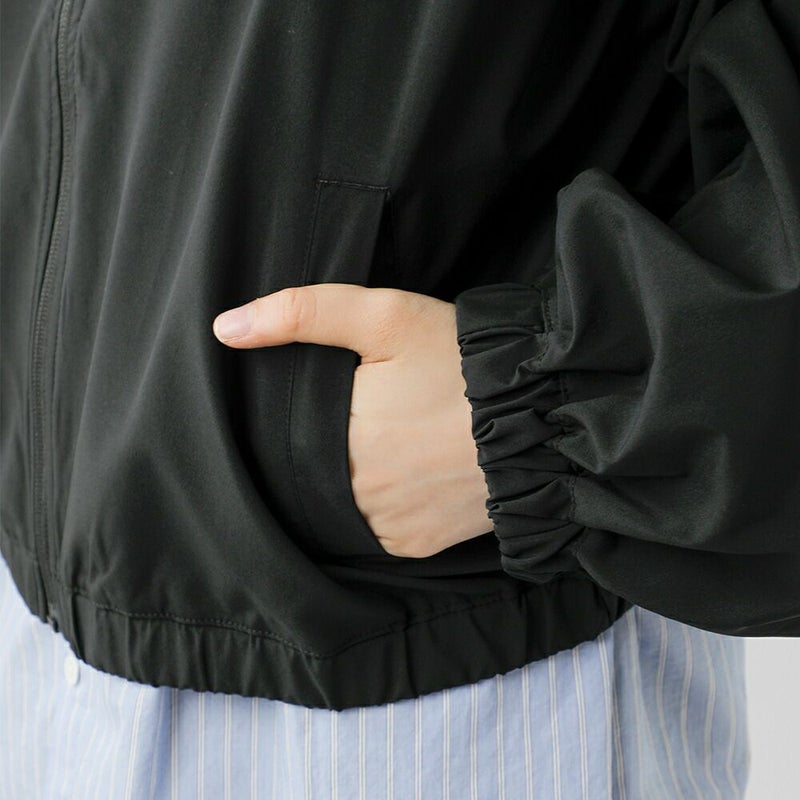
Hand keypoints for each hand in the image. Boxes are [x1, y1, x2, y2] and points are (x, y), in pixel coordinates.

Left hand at [212, 284, 492, 557]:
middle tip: (365, 416)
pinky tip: (405, 474)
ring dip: (351, 481)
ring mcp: (388, 527)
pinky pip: (379, 529)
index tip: (322, 401)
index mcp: (340, 442)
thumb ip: (302, 314)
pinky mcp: (417, 545)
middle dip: (328, 447)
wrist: (544, 417)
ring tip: (386, 443)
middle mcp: (357, 496)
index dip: (297, 418)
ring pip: (341, 506)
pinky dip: (382, 506)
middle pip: (312, 474)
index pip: (284, 438)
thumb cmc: (462, 362)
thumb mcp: (386, 317)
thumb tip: (225, 328)